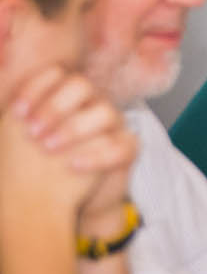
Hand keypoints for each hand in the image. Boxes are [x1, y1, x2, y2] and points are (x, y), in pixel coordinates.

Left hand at [9, 66, 136, 234]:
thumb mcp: (22, 140)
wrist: (64, 198)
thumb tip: (0, 100)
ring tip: (48, 148)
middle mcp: (93, 104)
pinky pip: (121, 146)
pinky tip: (73, 165)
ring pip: (105, 112)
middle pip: (82, 86)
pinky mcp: (127, 148)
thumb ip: (17, 119)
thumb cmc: (40, 166)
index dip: (36, 89)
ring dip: (74, 128)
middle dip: (54, 107)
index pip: (57, 74)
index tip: (16, 113)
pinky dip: (96, 155)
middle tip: (32, 132)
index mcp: (67, 96)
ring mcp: (114, 125)